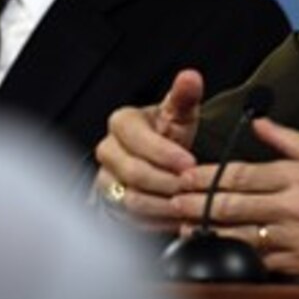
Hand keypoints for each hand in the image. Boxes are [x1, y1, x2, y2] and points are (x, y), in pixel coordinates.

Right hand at [93, 69, 203, 231]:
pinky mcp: (111, 207)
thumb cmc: (168, 132)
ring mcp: (106, 181)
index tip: (189, 162)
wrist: (157, 159)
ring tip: (188, 203)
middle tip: (192, 185)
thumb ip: (184, 95)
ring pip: (132, 199)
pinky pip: (132, 220)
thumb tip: (190, 76)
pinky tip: (178, 218)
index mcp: (122, 124)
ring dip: (164, 204)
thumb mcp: (179, 113)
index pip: (137, 139)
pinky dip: (158, 222)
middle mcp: (108, 152)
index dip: (164, 153)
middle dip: (167, 180)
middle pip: (133, 172)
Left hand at [174, 118, 298, 276]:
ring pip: (241, 235)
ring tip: (187, 227)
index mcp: (295, 175)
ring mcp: (294, 237)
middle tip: (174, 201)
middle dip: (198, 203)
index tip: (186, 176)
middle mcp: (292, 205)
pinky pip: (261, 261)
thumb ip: (287, 138)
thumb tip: (259, 122)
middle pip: (233, 204)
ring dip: (210, 231)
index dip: (208, 176)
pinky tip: (221, 252)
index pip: (241, 174)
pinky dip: (238, 256)